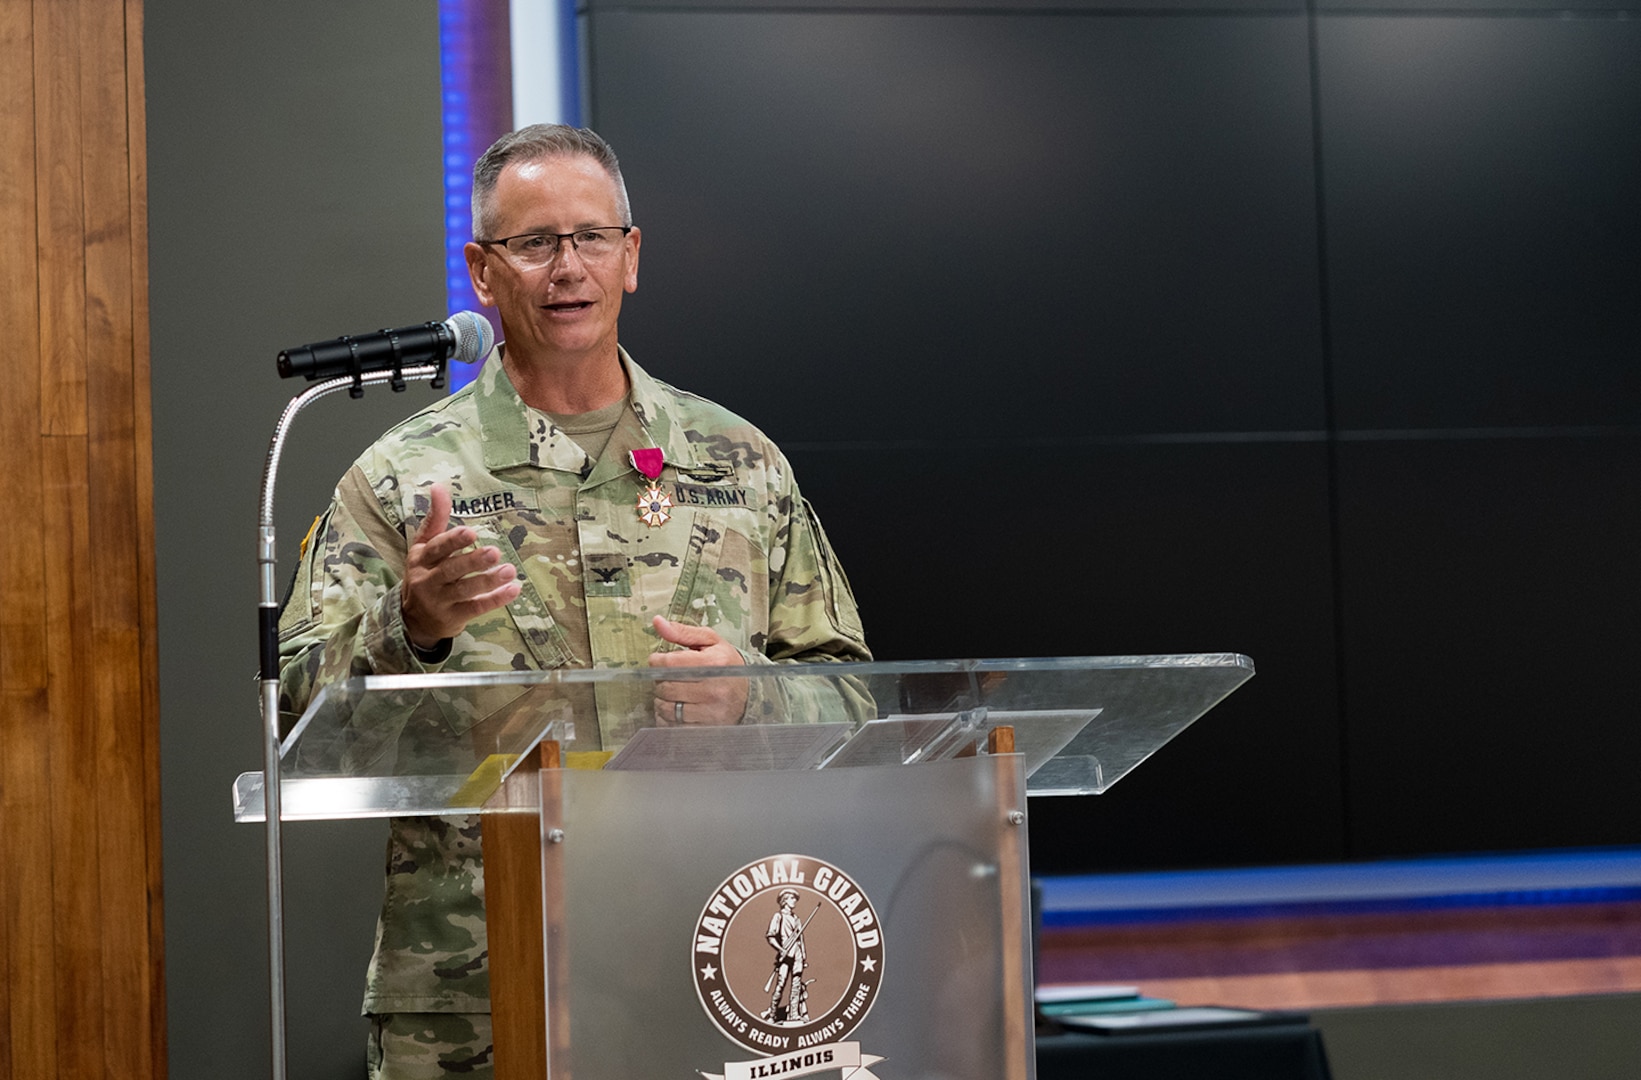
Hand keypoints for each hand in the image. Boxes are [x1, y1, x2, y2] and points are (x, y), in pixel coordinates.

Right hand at [400, 483, 521, 649]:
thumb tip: (438, 486)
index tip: (470, 532)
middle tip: (495, 552)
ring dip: (488, 580)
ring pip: (465, 590)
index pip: (437, 547)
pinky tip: (513, 590)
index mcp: (422, 558)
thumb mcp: (425, 545)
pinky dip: (495, 599)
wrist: (413, 619)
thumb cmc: (425, 573)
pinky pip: (476, 608)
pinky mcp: (453, 617)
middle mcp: (428, 579)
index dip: (453, 541)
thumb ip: (436, 518)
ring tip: (509, 570)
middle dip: (473, 561)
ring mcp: (440, 600)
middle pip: (451, 569)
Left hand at [649, 616, 749, 725]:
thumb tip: (658, 622)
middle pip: (665, 686)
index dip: (656, 661)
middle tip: (668, 676)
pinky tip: (676, 707)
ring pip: (667, 708)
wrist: (750, 692)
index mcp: (713, 663)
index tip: (659, 660)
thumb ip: (682, 632)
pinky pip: (673, 725)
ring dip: (662, 700)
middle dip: (660, 681)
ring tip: (672, 692)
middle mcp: (713, 688)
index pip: (669, 663)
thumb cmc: (726, 664)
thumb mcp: (710, 641)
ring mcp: (711, 711)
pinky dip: (668, 717)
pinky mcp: (707, 727)